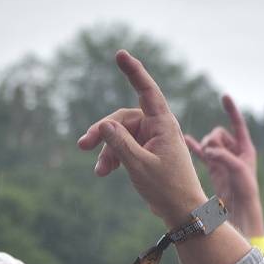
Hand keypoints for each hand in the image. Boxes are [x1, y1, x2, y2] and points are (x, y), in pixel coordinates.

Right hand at [77, 50, 207, 226]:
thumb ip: (120, 143)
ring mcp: (152, 138)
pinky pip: (123, 147)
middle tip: (81, 146)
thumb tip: (104, 124)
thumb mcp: (139, 165)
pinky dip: (112, 157)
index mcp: (163, 124)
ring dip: (106, 150)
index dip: (133, 72)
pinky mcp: (146, 150)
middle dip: (102, 131)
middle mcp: (158, 126)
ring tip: (98, 172)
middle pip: (123, 118)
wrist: (181, 209)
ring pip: (120, 135)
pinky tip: (103, 172)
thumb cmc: (166, 187)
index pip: (147, 90)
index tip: (120, 55)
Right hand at [185, 94, 263, 237]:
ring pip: (209, 144)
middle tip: (211, 154)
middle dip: (213, 140)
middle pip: (218, 134)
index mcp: (245, 148)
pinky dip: (193, 148)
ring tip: (205, 157)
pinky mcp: (212, 168)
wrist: (240, 212)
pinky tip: (184, 141)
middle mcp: (234, 152)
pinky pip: (200, 154)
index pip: (238, 124)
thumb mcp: (237, 171)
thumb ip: (223, 157)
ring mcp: (222, 159)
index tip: (224, 96)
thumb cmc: (244, 193)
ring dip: (205, 147)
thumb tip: (208, 150)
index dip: (231, 110)